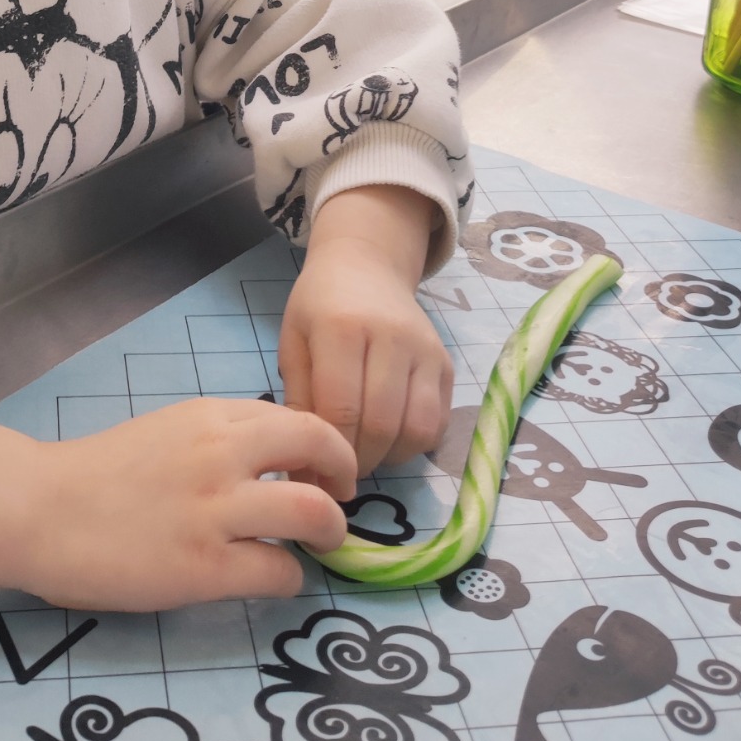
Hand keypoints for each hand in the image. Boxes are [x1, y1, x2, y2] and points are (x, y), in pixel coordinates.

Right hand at [0, 400, 355, 609]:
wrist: (38, 510)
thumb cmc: (94, 475)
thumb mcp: (166, 432)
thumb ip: (216, 439)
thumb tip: (268, 464)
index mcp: (210, 416)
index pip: (298, 419)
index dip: (324, 447)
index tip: (323, 469)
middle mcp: (222, 454)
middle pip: (321, 449)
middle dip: (343, 477)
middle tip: (339, 502)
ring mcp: (216, 511)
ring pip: (313, 512)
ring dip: (329, 531)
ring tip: (321, 545)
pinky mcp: (205, 567)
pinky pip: (279, 572)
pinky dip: (290, 578)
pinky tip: (274, 580)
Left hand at [279, 186, 451, 475]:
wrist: (366, 266)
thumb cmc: (319, 308)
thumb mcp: (293, 343)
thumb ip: (299, 403)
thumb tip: (304, 474)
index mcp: (341, 328)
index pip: (341, 409)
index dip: (330, 452)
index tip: (318, 474)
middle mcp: (390, 337)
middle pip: (381, 424)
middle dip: (359, 460)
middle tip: (341, 470)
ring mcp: (425, 350)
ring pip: (416, 428)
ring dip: (389, 456)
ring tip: (366, 454)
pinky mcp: (446, 363)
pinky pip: (438, 422)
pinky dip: (414, 443)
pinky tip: (390, 437)